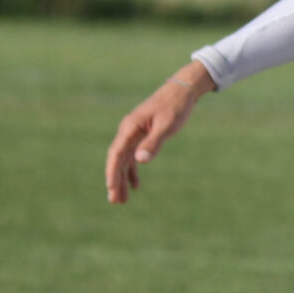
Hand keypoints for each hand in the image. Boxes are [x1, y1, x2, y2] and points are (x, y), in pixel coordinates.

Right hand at [106, 60, 215, 202]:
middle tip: (114, 201)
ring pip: (124, 160)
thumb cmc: (175, 107)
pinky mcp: (142, 136)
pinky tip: (135, 185)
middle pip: (117, 160)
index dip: (112, 172)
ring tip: (122, 199)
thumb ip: (153, 142)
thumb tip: (139, 161)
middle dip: (115, 181)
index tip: (111, 188)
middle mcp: (128, 131)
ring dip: (122, 179)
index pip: (116, 153)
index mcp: (130, 127)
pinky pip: (133, 156)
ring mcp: (134, 134)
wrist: (182, 91)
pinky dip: (132, 171)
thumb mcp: (167, 125)